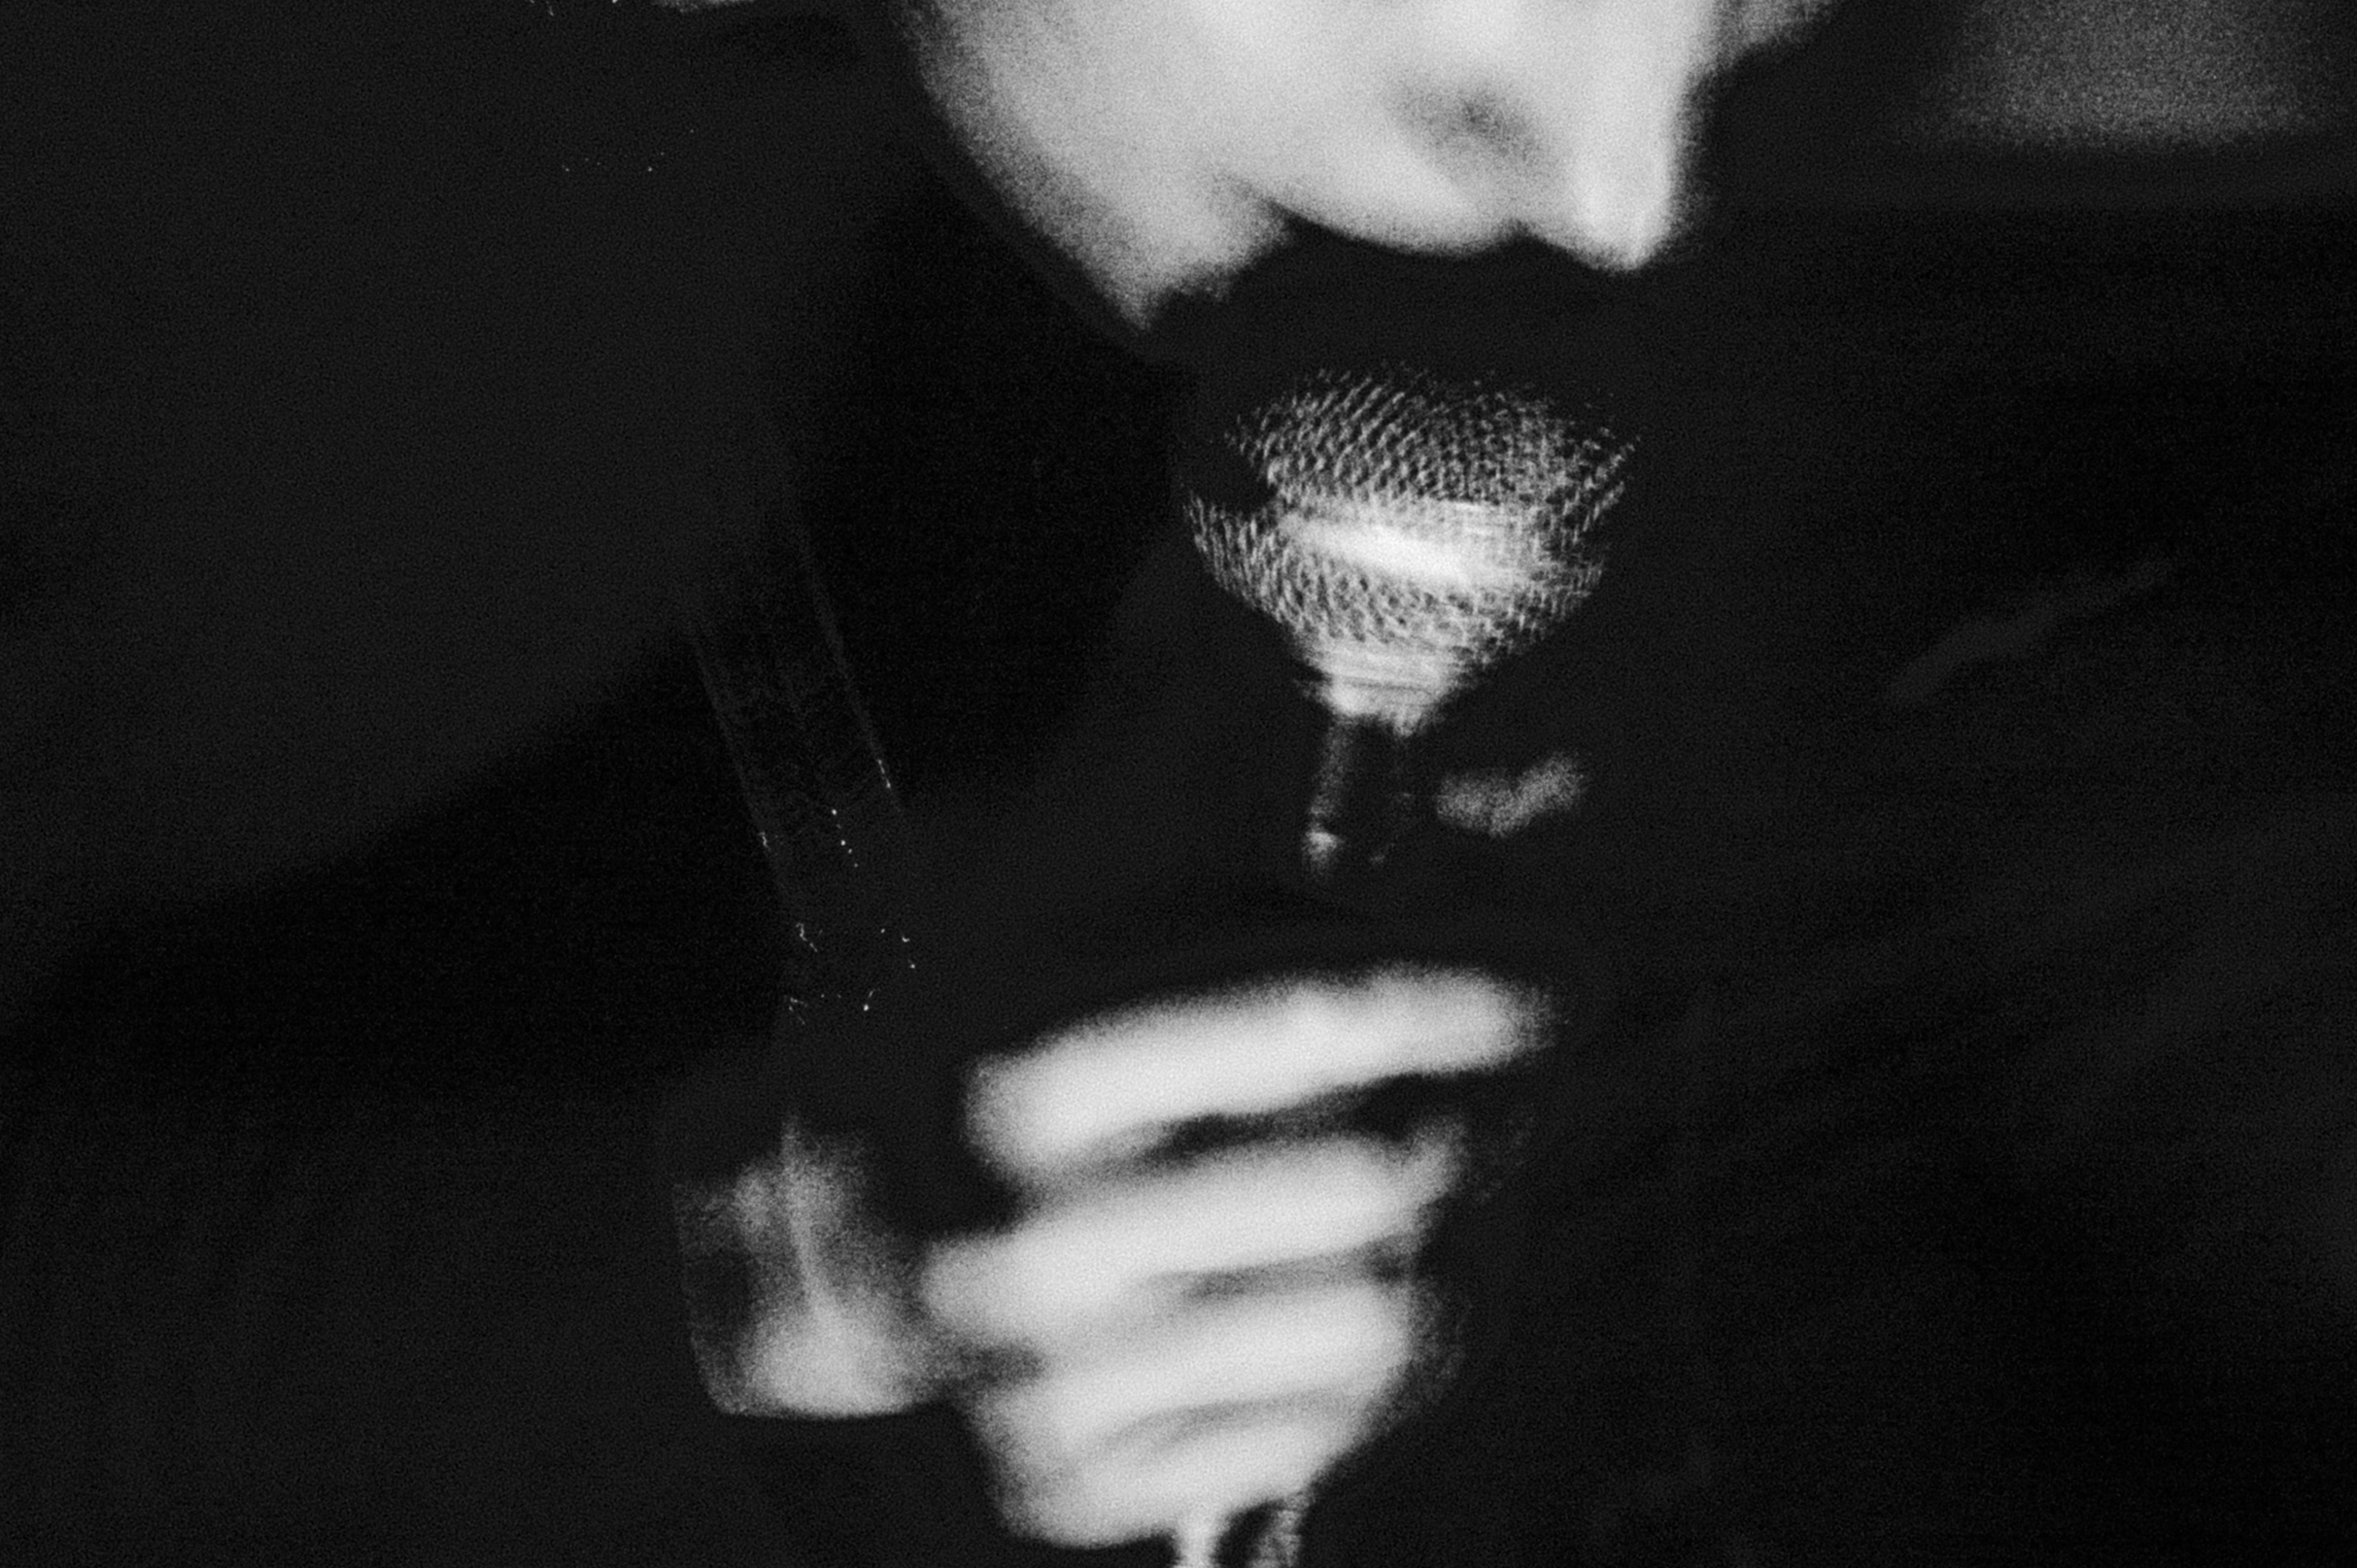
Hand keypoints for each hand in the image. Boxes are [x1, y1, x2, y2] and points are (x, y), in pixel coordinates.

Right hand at [691, 965, 1547, 1551]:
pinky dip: (1414, 1347)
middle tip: (1546, 1065)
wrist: (788, 1270)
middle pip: (1378, 1175)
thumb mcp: (1054, 964)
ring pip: (1384, 1317)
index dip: (1475, 985)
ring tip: (1499, 1169)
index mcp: (1009, 1072)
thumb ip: (1239, 931)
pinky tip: (1430, 1276)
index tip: (1568, 961)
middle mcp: (1027, 1238)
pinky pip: (1332, 1426)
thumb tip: (1475, 863)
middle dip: (1502, 1107)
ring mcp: (1054, 1387)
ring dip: (1482, 1231)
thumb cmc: (951, 1077)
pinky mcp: (1084, 1494)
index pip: (1311, 1020)